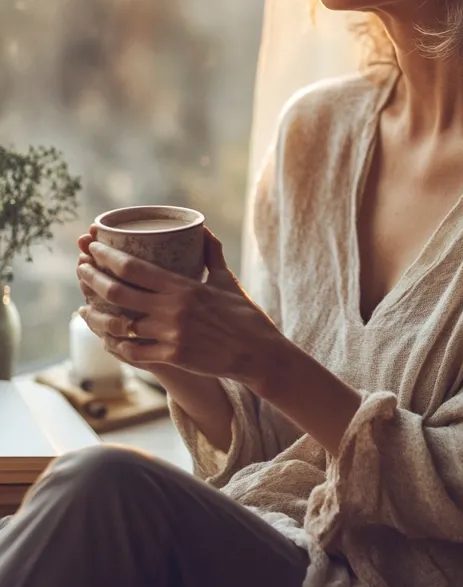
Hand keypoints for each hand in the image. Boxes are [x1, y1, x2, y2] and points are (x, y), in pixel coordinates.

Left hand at [76, 227, 282, 387]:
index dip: (107, 256)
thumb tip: (203, 228)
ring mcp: (170, 335)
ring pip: (119, 324)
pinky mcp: (172, 358)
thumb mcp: (227, 280)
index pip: (134, 268)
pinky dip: (114, 344)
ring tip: (83, 307)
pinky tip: (105, 337)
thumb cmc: (244, 314)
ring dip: (96, 315)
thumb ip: (212, 254)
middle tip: (80, 268)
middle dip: (92, 277)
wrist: (258, 353)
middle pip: (118, 291)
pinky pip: (132, 352)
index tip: (93, 246)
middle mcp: (172, 309)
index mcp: (183, 286)